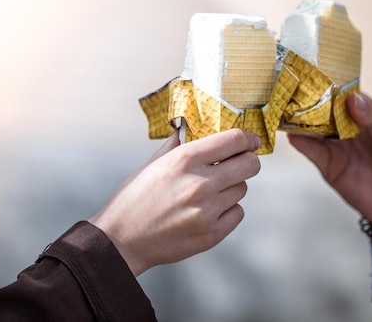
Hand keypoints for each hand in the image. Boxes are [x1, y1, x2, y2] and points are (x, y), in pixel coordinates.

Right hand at [90, 129, 260, 275]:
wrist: (120, 242)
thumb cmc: (133, 200)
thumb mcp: (152, 164)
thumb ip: (177, 145)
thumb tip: (191, 129)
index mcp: (185, 159)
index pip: (234, 140)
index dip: (247, 139)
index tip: (251, 141)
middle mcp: (200, 183)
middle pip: (250, 164)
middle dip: (247, 161)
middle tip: (239, 164)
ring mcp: (208, 210)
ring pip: (242, 189)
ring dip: (232, 187)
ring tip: (210, 192)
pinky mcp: (212, 233)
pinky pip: (237, 212)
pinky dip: (228, 210)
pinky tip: (209, 211)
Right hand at [288, 93, 371, 222]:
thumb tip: (353, 99)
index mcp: (365, 114)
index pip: (344, 94)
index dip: (330, 84)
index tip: (314, 73)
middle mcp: (347, 127)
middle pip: (323, 110)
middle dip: (308, 100)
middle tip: (291, 88)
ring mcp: (336, 146)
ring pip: (313, 128)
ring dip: (299, 119)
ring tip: (284, 108)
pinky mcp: (329, 165)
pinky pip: (311, 151)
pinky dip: (300, 142)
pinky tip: (292, 134)